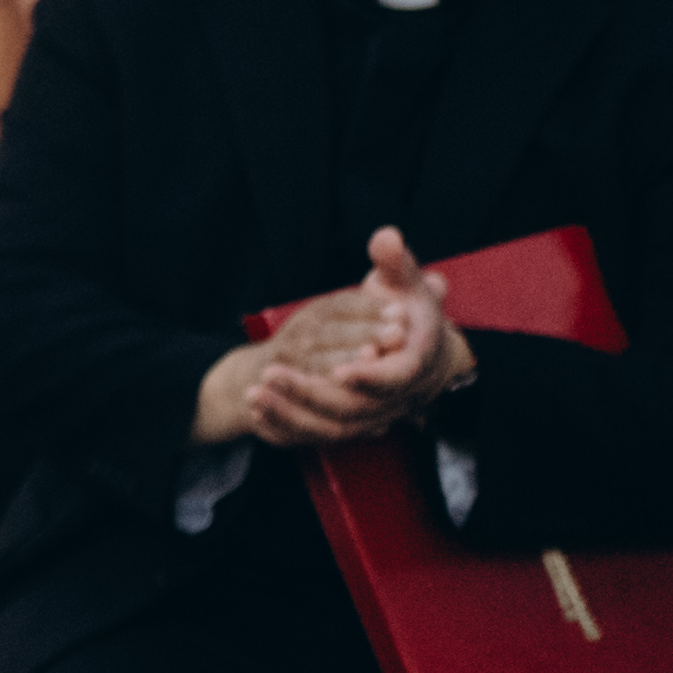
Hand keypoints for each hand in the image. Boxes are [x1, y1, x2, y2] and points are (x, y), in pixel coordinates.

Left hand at [252, 227, 469, 442]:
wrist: (419, 349)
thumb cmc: (409, 310)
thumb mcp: (406, 283)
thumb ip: (395, 263)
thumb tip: (388, 237)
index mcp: (414, 364)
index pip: (395, 378)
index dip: (369, 376)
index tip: (339, 370)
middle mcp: (395, 398)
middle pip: (355, 408)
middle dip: (311, 393)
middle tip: (269, 373)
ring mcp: (373, 415)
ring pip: (332, 427)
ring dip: (291, 413)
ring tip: (254, 393)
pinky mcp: (349, 425)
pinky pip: (316, 435)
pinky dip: (286, 426)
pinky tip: (256, 411)